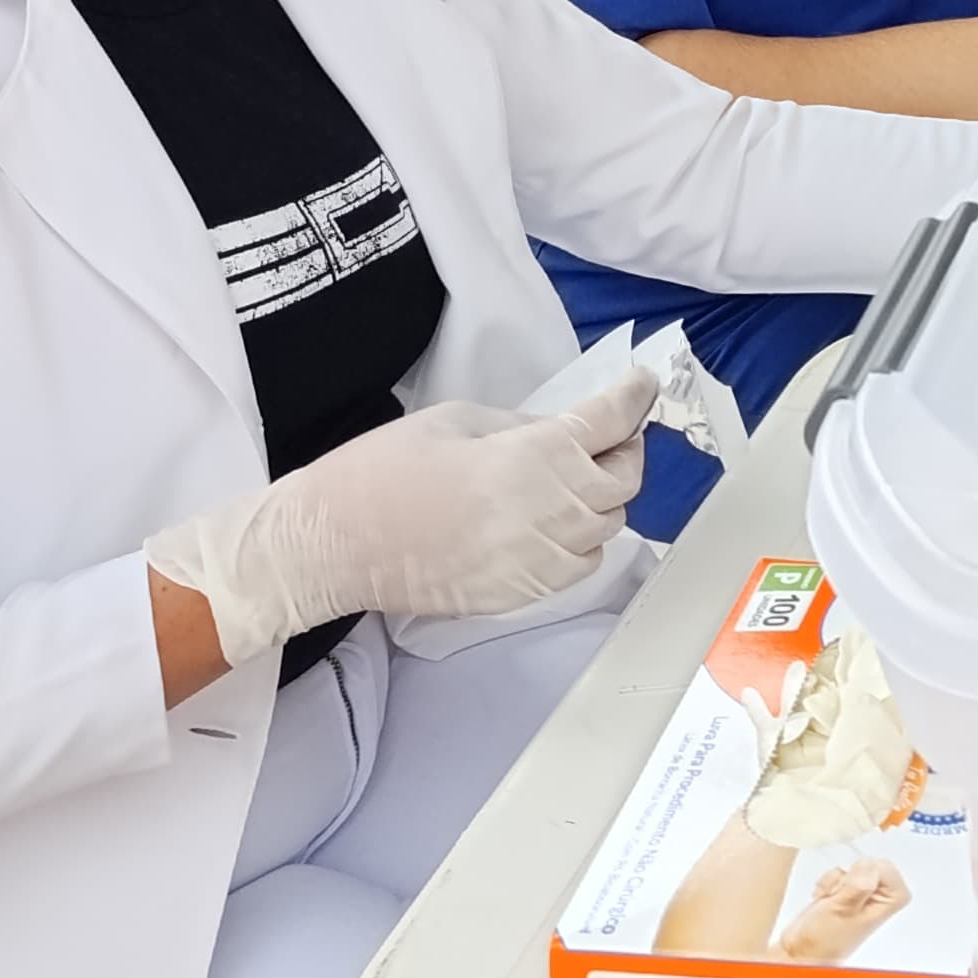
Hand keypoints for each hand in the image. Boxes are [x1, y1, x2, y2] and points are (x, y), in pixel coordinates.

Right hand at [146, 374, 649, 660]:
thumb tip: (562, 430)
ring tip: (576, 478)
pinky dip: (582, 540)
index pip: (614, 420)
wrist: (336, 544)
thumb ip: (523, 425)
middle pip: (627, 478)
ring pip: (610, 525)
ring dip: (604, 498)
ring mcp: (542, 559)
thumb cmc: (385, 471)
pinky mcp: (524, 592)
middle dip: (626, 449)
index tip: (641, 385)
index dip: (636, 396)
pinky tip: (553, 522)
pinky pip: (580, 564)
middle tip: (607, 433)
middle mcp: (554, 510)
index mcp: (539, 456)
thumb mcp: (459, 420)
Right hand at [775, 856, 911, 962]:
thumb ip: (858, 885)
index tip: (850, 896)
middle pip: (867, 862)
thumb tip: (868, 863)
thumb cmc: (825, 940)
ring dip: (834, 882)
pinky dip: (827, 883)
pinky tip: (825, 901)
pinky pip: (839, 870)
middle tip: (839, 900)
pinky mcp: (850, 889)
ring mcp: (866, 890)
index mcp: (894, 899)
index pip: (882, 865)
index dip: (860, 877)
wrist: (804, 950)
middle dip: (846, 878)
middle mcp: (884, 893)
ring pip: (851, 865)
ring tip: (831, 904)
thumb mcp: (843, 909)